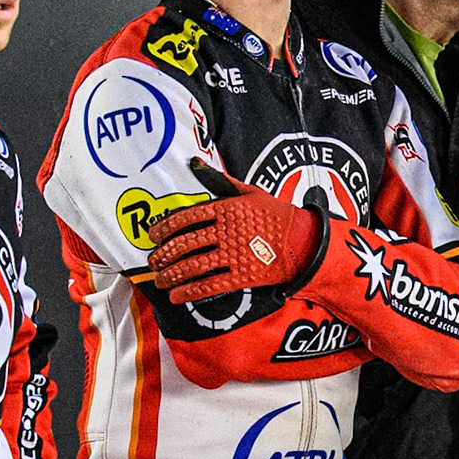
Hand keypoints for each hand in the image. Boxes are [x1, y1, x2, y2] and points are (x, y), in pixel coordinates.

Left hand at [147, 161, 321, 301]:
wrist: (304, 241)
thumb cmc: (277, 215)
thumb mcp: (251, 192)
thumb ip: (221, 181)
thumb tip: (196, 163)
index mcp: (227, 209)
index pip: (188, 217)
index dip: (166, 227)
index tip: (153, 235)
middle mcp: (227, 232)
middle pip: (186, 244)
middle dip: (164, 255)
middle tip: (153, 262)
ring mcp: (234, 254)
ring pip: (194, 266)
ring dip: (172, 275)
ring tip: (160, 281)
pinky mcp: (242, 275)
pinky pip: (210, 285)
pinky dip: (190, 292)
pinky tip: (177, 296)